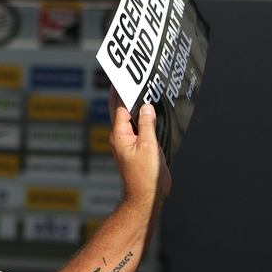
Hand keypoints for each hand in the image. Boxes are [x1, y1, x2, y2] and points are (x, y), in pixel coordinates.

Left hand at [109, 89, 170, 209]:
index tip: (124, 76)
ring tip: (142, 90)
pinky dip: (145, 119)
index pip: (119, 106)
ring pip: (132, 119)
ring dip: (137, 106)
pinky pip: (141, 128)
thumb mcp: (149, 146)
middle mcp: (122, 137)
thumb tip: (146, 107)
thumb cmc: (144, 176)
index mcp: (119, 135)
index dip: (123, 90)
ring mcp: (130, 142)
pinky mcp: (139, 147)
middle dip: (127, 95)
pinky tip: (151, 112)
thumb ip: (147, 124)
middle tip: (132, 78)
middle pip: (123, 110)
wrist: (147, 195)